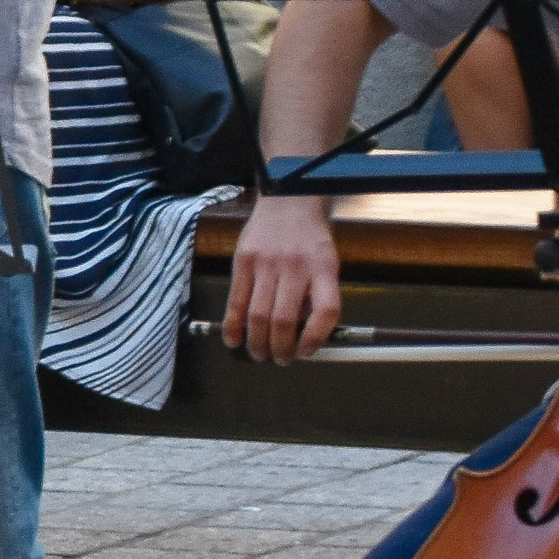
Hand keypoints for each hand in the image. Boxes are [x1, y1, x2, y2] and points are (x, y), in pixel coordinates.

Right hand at [220, 193, 341, 361]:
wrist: (287, 199)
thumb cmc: (309, 236)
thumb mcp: (326, 260)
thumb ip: (319, 293)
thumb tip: (307, 334)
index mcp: (323, 267)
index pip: (326, 311)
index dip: (316, 338)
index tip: (307, 351)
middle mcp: (295, 265)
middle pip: (285, 319)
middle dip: (282, 348)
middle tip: (280, 359)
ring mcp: (266, 262)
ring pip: (259, 314)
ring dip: (258, 342)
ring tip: (260, 354)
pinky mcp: (243, 260)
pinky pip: (236, 299)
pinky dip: (233, 324)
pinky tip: (233, 339)